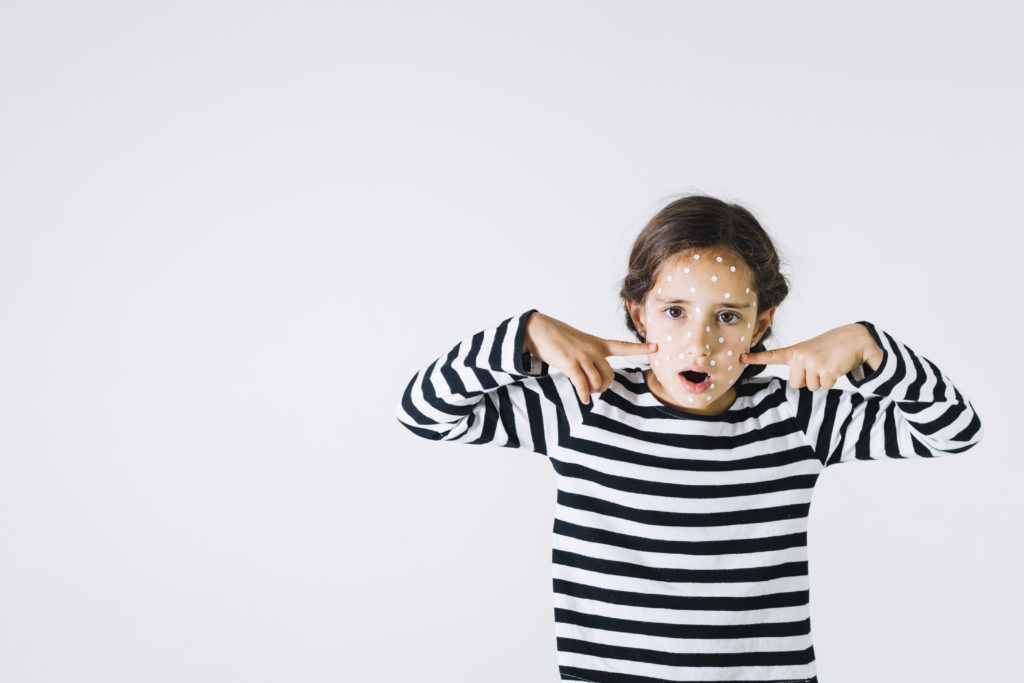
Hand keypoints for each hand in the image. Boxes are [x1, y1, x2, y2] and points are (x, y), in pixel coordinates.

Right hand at [524, 311, 655, 403]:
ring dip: (592, 391)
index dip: (640, 348)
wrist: (537, 330)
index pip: (623, 345)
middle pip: (609, 375)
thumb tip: (593, 376)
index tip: (656, 347)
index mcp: (597, 343)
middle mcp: (593, 349)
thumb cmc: (557, 338)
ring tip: (586, 393)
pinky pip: (582, 385)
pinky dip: (584, 394)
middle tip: (595, 390)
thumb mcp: (579, 342)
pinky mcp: (570, 363)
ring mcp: (582, 356)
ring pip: (597, 381)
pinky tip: (583, 400)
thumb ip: (589, 355)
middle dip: (604, 386)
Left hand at [738, 323, 881, 390]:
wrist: (855, 338)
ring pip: (811, 387)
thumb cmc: (831, 348)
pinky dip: (832, 381)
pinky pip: (824, 387)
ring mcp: (812, 362)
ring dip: (821, 380)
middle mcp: (801, 356)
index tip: (740, 357)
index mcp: (795, 351)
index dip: (756, 358)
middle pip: (795, 384)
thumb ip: (799, 364)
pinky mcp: (825, 370)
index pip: (772, 356)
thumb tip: (797, 383)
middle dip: (808, 380)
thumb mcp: (811, 351)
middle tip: (819, 365)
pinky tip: (836, 367)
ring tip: (828, 364)